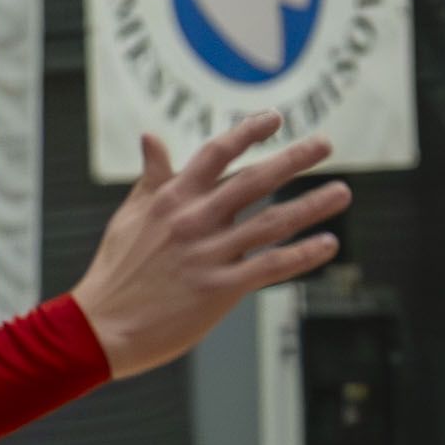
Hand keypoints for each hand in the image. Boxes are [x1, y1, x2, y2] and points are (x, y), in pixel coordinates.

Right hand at [69, 119, 350, 377]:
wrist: (101, 327)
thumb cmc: (118, 270)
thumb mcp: (130, 216)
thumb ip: (152, 178)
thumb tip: (151, 136)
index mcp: (171, 198)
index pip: (216, 154)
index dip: (247, 132)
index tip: (276, 117)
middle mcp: (194, 220)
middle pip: (254, 181)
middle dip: (294, 159)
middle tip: (326, 144)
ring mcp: (209, 254)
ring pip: (273, 222)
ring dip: (312, 206)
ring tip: (343, 193)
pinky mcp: (221, 288)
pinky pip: (272, 266)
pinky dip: (304, 254)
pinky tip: (330, 243)